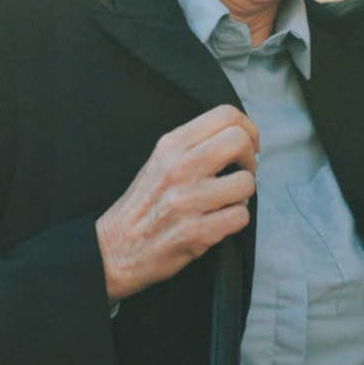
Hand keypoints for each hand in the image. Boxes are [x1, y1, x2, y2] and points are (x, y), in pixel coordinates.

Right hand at [96, 105, 258, 300]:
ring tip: (226, 201)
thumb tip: (237, 137)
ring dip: (243, 195)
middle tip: (242, 171)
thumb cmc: (142, 206)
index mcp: (171, 146)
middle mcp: (179, 168)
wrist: (113, 250)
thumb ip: (193, 146)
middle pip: (239, 141)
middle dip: (250, 158)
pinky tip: (219, 221)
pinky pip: (241, 216)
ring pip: (246, 183)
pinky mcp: (197, 232)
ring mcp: (188, 200)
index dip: (248, 128)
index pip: (225, 115)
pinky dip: (236, 220)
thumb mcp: (159, 162)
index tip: (247, 146)